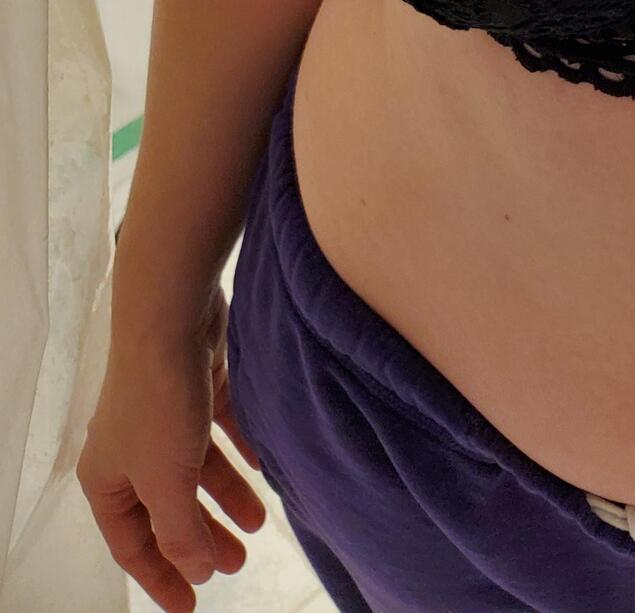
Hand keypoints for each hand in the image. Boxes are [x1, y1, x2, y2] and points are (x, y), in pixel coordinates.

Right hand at [77, 279, 266, 611]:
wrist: (172, 313)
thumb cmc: (160, 403)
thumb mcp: (166, 481)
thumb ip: (180, 532)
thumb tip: (197, 569)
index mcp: (108, 478)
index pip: (132, 544)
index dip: (161, 577)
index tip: (192, 607)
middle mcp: (132, 447)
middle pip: (169, 506)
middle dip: (202, 537)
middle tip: (238, 563)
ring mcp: (165, 413)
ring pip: (198, 467)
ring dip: (227, 496)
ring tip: (260, 523)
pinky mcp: (197, 380)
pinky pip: (220, 427)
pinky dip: (241, 449)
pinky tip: (266, 466)